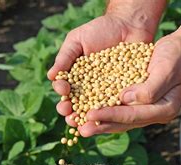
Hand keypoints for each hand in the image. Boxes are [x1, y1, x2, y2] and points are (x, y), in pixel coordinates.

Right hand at [47, 14, 154, 128]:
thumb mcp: (77, 40)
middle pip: (78, 106)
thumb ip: (65, 57)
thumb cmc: (100, 30)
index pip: (65, 91)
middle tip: (70, 116)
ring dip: (89, 120)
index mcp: (75, 79)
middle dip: (72, 113)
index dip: (62, 95)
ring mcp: (107, 94)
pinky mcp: (124, 94)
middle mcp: (89, 90)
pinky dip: (112, 114)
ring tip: (85, 124)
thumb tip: (51, 76)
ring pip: (96, 111)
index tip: (64, 92)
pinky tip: (108, 118)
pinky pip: (117, 106)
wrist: (129, 25)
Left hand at [79, 33, 180, 136]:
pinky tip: (88, 112)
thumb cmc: (177, 56)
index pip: (133, 115)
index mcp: (165, 109)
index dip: (111, 115)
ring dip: (100, 123)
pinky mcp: (139, 102)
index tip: (91, 114)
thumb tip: (126, 99)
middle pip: (125, 123)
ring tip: (80, 126)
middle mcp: (155, 113)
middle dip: (101, 125)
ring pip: (120, 120)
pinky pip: (119, 110)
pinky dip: (104, 111)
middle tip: (81, 129)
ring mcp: (147, 109)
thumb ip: (149, 88)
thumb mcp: (167, 69)